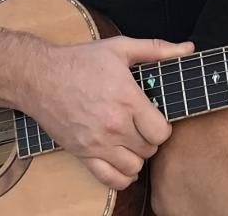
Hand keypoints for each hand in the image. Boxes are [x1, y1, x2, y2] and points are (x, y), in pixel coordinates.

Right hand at [25, 36, 192, 190]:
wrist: (39, 77)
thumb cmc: (80, 61)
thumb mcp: (120, 48)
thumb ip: (157, 49)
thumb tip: (188, 49)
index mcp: (126, 99)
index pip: (161, 132)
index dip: (163, 126)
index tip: (156, 118)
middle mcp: (113, 125)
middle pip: (149, 150)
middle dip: (150, 139)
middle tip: (142, 127)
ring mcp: (96, 143)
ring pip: (133, 167)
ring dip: (136, 157)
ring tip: (131, 142)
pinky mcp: (81, 154)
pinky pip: (110, 180)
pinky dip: (121, 177)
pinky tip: (122, 162)